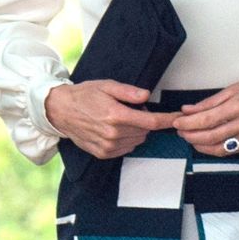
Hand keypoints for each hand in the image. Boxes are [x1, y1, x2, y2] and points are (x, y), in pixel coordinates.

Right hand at [42, 79, 171, 157]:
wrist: (61, 111)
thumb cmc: (84, 96)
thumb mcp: (107, 86)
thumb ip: (129, 92)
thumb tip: (146, 96)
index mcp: (116, 115)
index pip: (151, 121)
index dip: (167, 120)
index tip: (178, 118)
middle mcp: (113, 133)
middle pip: (145, 131)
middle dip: (144, 120)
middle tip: (130, 109)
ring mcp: (108, 146)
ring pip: (137, 140)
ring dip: (135, 131)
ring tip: (119, 118)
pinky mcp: (104, 153)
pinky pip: (126, 148)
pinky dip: (127, 139)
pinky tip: (114, 129)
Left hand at [171, 70, 238, 155]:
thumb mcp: (232, 88)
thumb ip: (209, 102)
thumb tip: (187, 110)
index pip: (206, 120)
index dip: (188, 123)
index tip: (177, 122)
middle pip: (210, 137)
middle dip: (190, 136)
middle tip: (180, 131)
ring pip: (219, 148)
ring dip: (200, 145)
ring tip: (190, 138)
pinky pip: (231, 151)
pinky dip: (215, 149)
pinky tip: (206, 143)